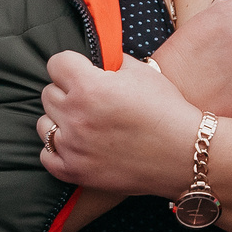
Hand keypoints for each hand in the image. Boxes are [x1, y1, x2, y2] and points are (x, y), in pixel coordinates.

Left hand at [35, 52, 204, 196]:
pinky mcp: (74, 171)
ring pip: (44, 123)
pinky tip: (77, 145)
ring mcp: (73, 146)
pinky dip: (58, 150)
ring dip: (60, 121)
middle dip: (68, 92)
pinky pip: (46, 154)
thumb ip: (110, 61)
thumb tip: (92, 60)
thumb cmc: (167, 111)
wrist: (186, 155)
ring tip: (86, 124)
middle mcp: (76, 116)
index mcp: (89, 87)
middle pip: (49, 93)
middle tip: (93, 100)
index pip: (56, 63)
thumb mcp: (142, 72)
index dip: (72, 65)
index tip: (85, 72)